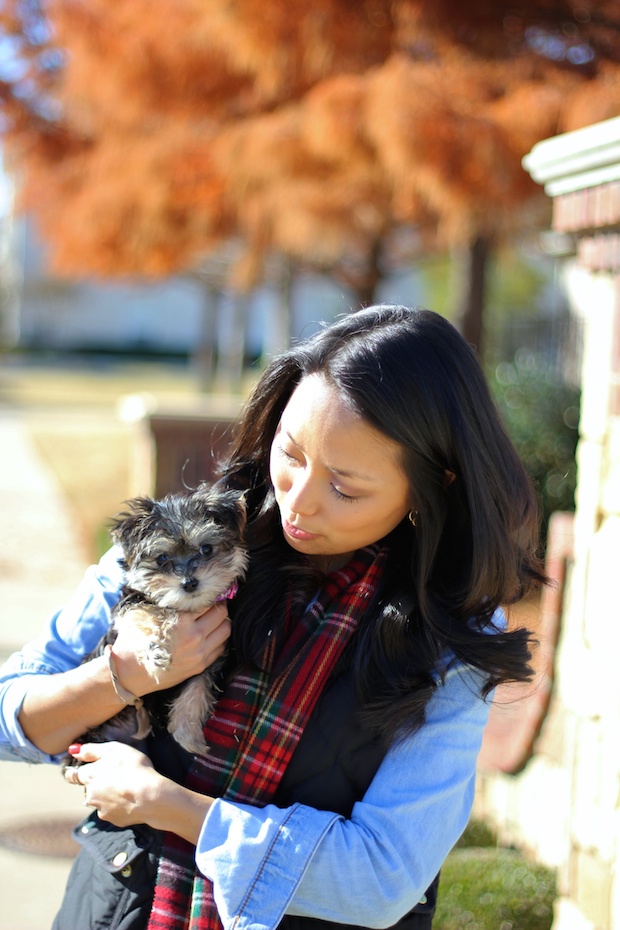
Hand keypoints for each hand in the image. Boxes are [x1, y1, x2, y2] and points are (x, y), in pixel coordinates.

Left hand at [65, 741, 162, 826]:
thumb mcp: (113, 749)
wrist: (149, 796)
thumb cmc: (133, 768)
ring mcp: (100, 808)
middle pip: (89, 787)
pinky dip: (119, 805)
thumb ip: (91, 750)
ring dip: (108, 794)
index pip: (72, 775)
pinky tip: (131, 798)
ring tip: (127, 787)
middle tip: (117, 775)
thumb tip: (74, 750)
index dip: (76, 771)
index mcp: (88, 776)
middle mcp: (90, 794)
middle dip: (98, 782)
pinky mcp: (112, 819)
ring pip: (100, 800)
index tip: (84, 770)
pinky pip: (112, 810)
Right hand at [111, 602, 231, 695]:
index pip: (208, 602)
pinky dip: (220, 638)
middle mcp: (194, 636)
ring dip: (223, 622)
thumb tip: (184, 588)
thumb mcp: (147, 614)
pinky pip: (221, 647)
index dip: (211, 595)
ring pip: (226, 630)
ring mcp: (199, 652)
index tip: (211, 593)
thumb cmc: (135, 640)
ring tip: (215, 618)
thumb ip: (168, 603)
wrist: (129, 673)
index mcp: (181, 620)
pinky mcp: (200, 665)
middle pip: (222, 614)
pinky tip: (211, 634)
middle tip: (215, 603)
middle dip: (220, 606)